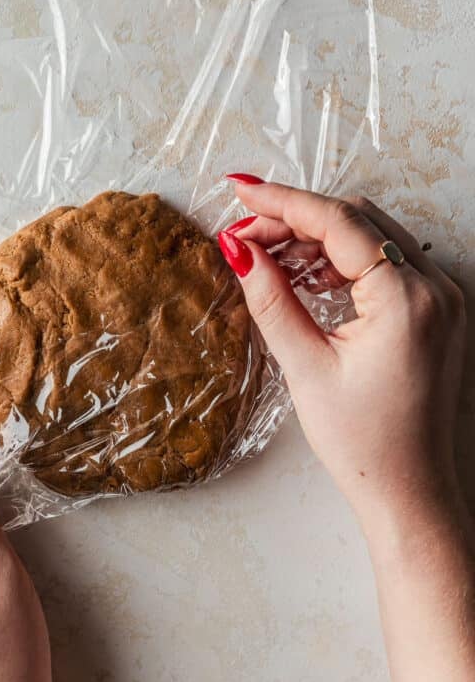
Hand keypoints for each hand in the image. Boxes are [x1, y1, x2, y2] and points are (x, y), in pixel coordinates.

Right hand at [218, 181, 466, 523]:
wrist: (409, 491)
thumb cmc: (363, 443)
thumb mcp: (306, 368)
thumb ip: (271, 299)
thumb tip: (238, 248)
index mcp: (408, 301)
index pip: (338, 224)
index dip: (283, 202)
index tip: (240, 190)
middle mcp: (436, 288)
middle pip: (357, 220)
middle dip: (296, 219)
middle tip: (244, 235)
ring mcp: (443, 297)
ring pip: (372, 236)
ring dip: (318, 237)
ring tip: (268, 259)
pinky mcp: (437, 310)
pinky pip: (386, 261)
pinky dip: (343, 259)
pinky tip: (306, 277)